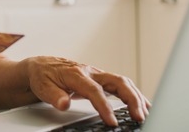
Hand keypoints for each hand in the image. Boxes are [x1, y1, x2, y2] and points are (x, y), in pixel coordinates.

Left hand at [22, 56, 149, 125]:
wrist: (41, 66)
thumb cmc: (43, 76)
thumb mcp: (42, 86)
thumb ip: (53, 96)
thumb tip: (63, 103)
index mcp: (77, 74)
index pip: (95, 91)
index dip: (105, 107)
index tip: (112, 122)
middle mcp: (91, 72)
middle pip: (118, 82)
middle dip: (132, 99)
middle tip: (140, 117)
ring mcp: (98, 75)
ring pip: (123, 82)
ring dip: (137, 97)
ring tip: (147, 114)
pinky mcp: (101, 80)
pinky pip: (122, 85)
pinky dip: (134, 95)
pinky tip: (143, 105)